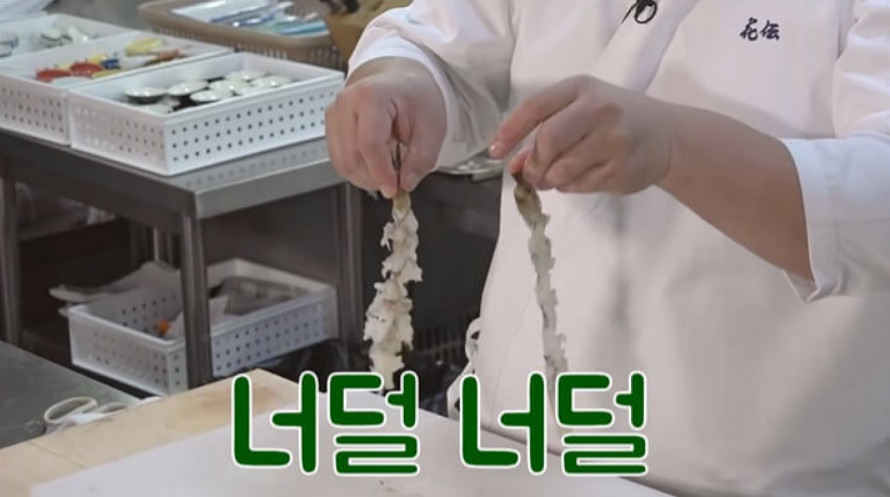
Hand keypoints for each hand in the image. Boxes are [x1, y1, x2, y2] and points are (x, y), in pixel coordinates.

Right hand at [325, 58, 445, 197]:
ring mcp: (335, 114)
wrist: (402, 82)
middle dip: (374, 177)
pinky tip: (376, 164)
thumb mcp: (432, 128)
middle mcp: (346, 102)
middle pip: (351, 156)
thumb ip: (421, 159)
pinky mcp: (331, 127)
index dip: (380, 172)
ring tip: (388, 171)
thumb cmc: (416, 98)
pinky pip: (339, 160)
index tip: (394, 189)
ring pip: (342, 163)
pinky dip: (358, 170)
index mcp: (371, 95)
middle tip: (396, 182)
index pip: (369, 143)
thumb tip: (405, 183)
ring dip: (365, 177)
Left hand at [489, 75, 674, 194]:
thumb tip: (514, 163)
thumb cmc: (615, 118)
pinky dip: (569, 187)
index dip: (510, 131)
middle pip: (548, 140)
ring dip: (549, 179)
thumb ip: (546, 130)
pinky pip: (578, 186)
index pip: (536, 106)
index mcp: (582, 88)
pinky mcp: (620, 169)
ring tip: (553, 177)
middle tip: (531, 174)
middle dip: (533, 163)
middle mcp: (599, 110)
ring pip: (561, 169)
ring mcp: (613, 141)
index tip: (495, 151)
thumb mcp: (581, 111)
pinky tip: (579, 178)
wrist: (667, 136)